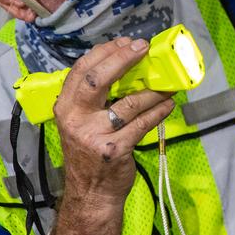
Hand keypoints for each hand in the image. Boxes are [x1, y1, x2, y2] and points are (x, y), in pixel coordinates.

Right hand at [51, 37, 174, 211]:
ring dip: (153, 90)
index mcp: (65, 108)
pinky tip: (168, 104)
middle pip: (98, 80)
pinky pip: (142, 124)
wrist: (91, 193)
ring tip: (168, 83)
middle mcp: (75, 119)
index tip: (127, 42)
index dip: (106, 52)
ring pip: (128, 103)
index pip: (82, 70)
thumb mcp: (81, 122)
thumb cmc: (90, 152)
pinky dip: (158, 112)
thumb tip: (126, 66)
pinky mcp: (115, 150)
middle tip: (144, 48)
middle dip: (123, 59)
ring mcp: (94, 136)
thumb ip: (94, 99)